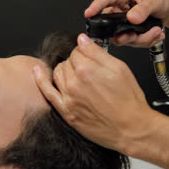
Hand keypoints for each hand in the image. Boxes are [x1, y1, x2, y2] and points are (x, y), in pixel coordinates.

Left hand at [33, 33, 163, 155]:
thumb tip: (83, 40)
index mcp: (88, 69)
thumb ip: (98, 52)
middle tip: (90, 70)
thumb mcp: (120, 69)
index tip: (90, 56)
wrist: (130, 128)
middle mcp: (75, 83)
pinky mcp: (66, 111)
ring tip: (78, 76)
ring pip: (58, 73)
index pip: (77, 50)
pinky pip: (47, 92)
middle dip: (77, 62)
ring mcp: (68, 98)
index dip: (85, 52)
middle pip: (67, 61)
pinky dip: (40, 80)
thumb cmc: (129, 101)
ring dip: (65, 70)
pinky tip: (37, 71)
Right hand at [85, 0, 168, 46]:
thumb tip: (131, 17)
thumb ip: (143, 9)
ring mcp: (122, 22)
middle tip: (138, 34)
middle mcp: (118, 8)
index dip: (95, 7)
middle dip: (127, 34)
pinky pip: (131, 42)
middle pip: (112, 26)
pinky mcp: (127, 31)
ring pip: (123, 38)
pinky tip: (154, 34)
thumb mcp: (155, 0)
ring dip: (140, 39)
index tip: (89, 13)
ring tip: (156, 31)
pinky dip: (145, 41)